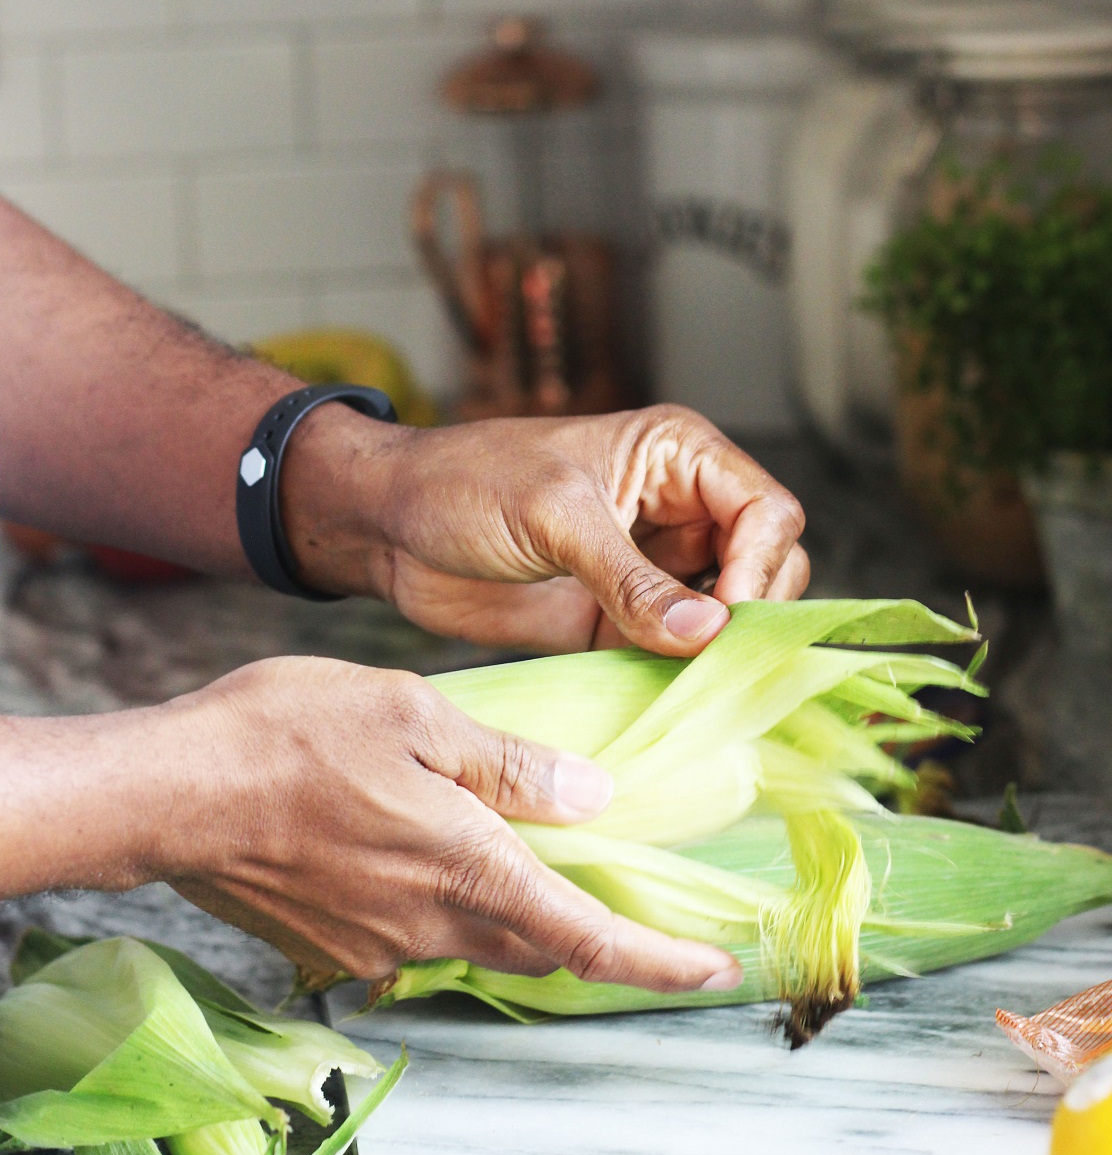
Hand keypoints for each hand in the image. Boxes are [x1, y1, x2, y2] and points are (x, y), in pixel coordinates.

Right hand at [164, 656, 742, 990]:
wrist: (166, 792)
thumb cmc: (287, 734)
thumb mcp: (416, 716)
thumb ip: (510, 765)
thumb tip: (595, 794)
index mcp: (468, 870)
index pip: (591, 940)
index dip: (664, 964)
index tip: (720, 972)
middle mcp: (430, 926)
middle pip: (543, 950)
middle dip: (600, 939)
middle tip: (642, 908)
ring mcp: (376, 945)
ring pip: (479, 942)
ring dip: (522, 918)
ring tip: (542, 869)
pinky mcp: (331, 945)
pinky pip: (417, 937)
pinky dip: (451, 907)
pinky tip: (435, 855)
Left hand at [281, 404, 807, 655]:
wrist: (386, 527)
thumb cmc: (464, 484)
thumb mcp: (554, 517)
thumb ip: (632, 576)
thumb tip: (710, 631)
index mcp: (676, 456)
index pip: (767, 512)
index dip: (761, 566)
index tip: (727, 618)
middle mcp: (677, 510)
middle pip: (765, 568)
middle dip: (749, 613)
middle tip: (710, 659)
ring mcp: (650, 569)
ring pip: (726, 618)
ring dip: (716, 653)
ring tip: (689, 684)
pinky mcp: (616, 620)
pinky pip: (673, 654)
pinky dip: (677, 678)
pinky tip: (663, 699)